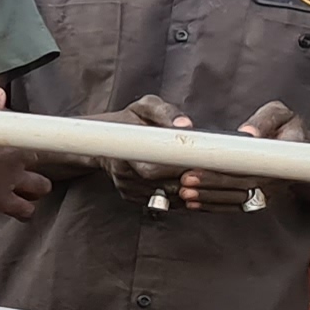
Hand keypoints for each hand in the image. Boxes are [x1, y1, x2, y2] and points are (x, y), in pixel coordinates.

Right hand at [0, 85, 52, 218]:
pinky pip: (25, 210)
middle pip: (49, 163)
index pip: (52, 136)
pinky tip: (17, 208)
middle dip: (39, 168)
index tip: (68, 148)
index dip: (61, 144)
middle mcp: (19, 158)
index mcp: (15, 134)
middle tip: (24, 170)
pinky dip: (24, 210)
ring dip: (36, 189)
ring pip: (42, 189)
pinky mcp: (1, 200)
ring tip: (25, 189)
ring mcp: (12, 180)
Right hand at [108, 93, 192, 211]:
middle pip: (163, 186)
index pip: (154, 170)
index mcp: (125, 150)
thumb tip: (185, 124)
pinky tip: (185, 182)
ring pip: (166, 198)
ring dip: (187, 190)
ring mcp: (127, 187)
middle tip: (206, 168)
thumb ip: (165, 112)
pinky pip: (161, 202)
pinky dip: (178, 195)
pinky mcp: (131, 196)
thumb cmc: (127, 121)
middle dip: (188, 180)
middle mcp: (123, 173)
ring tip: (199, 174)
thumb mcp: (145, 107)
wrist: (104, 140)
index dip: (179, 169)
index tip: (197, 162)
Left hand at [166, 99, 299, 211]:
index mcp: (283, 157)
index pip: (251, 167)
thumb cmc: (287, 128)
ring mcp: (268, 192)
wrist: (301, 151)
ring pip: (237, 199)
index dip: (225, 170)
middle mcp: (277, 178)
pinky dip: (214, 206)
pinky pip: (236, 206)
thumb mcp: (282, 115)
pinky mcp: (259, 199)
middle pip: (241, 186)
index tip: (200, 166)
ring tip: (184, 193)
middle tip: (184, 180)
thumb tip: (248, 133)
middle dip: (211, 184)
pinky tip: (193, 204)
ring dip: (209, 198)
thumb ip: (267, 119)